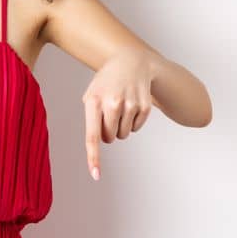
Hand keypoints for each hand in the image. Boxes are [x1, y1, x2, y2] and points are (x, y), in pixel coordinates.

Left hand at [81, 49, 160, 179]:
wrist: (130, 62)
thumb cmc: (105, 83)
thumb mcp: (91, 95)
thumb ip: (91, 119)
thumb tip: (100, 143)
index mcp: (94, 101)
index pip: (92, 135)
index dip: (94, 157)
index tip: (95, 175)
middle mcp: (113, 104)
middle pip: (109, 138)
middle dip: (107, 132)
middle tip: (107, 114)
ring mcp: (131, 105)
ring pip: (123, 135)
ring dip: (119, 127)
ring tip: (119, 107)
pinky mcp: (145, 107)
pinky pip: (135, 129)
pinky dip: (132, 122)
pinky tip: (131, 105)